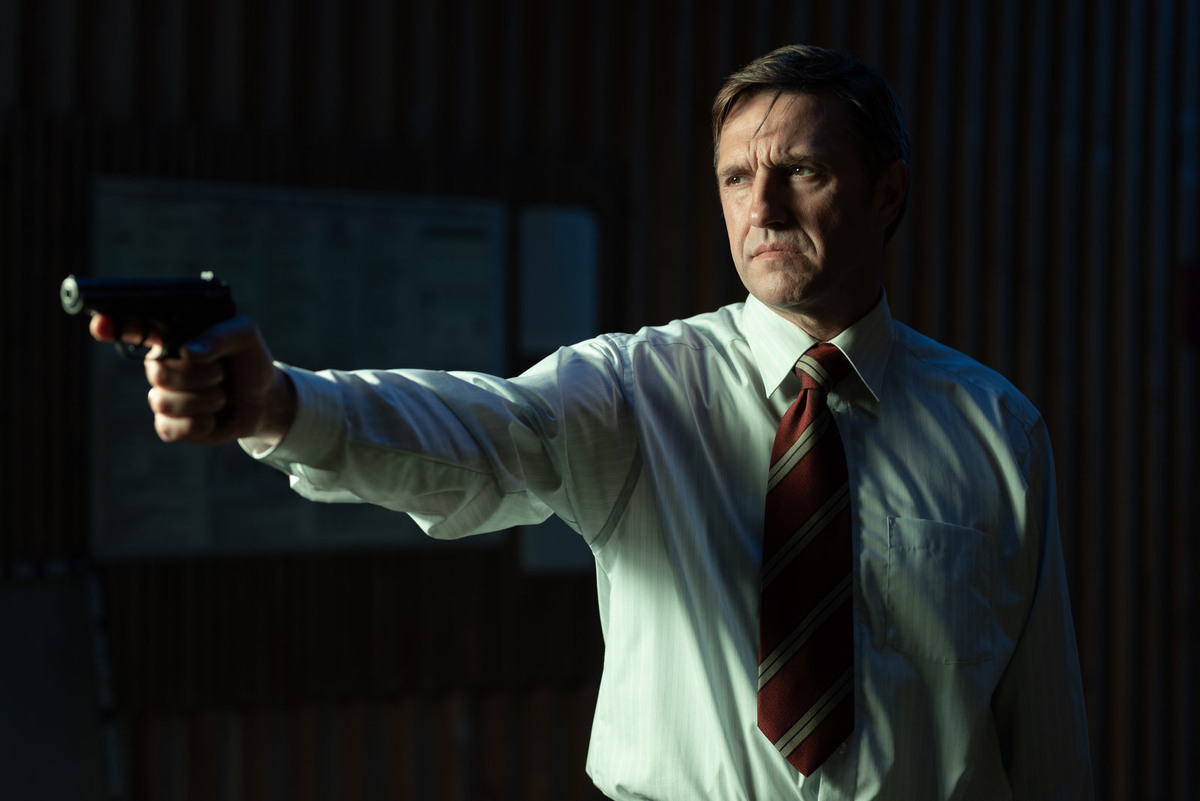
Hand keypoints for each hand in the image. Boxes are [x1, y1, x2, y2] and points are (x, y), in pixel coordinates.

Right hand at [88, 314, 295, 446]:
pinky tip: (213, 417)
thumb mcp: (245, 336)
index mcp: (172, 338)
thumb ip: (221, 335)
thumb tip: (189, 351)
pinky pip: (169, 428)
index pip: (132, 329)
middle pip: (156, 371)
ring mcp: (164, 396)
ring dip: (203, 400)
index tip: (102, 326)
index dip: (112, 326)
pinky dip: (198, 424)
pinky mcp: (172, 424)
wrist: (265, 398)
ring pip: (162, 402)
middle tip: (219, 373)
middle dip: (195, 375)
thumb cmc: (249, 360)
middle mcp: (162, 365)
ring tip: (222, 395)